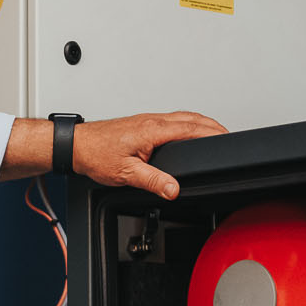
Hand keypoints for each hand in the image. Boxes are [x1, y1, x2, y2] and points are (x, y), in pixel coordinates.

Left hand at [68, 111, 227, 198]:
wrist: (76, 145)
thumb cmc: (96, 154)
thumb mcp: (126, 173)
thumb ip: (153, 181)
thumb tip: (174, 189)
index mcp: (153, 130)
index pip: (192, 128)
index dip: (213, 133)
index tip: (229, 138)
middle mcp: (152, 121)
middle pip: (192, 118)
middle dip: (213, 126)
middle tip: (229, 136)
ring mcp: (147, 120)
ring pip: (182, 117)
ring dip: (201, 123)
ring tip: (215, 133)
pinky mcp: (142, 123)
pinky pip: (172, 120)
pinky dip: (187, 124)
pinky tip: (187, 133)